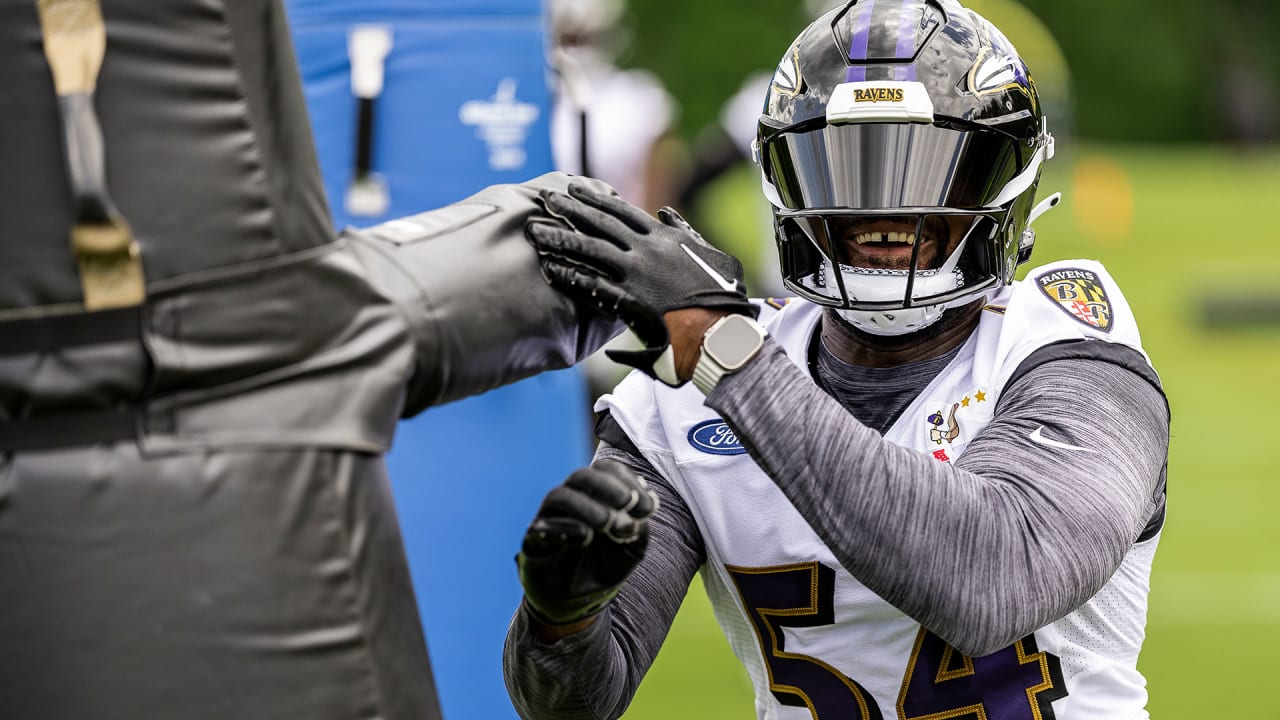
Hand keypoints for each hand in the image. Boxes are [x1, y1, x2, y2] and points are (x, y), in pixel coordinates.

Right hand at [517, 459, 658, 625]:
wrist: (579, 602)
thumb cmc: (605, 565)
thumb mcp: (632, 547)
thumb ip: (638, 528)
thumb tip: (639, 512)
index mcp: (595, 495)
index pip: (606, 471)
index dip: (627, 480)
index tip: (649, 505)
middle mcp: (570, 501)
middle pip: (581, 477)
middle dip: (607, 486)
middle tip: (628, 503)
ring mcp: (549, 519)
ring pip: (559, 496)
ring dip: (588, 506)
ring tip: (608, 523)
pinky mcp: (534, 542)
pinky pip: (541, 527)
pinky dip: (564, 528)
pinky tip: (585, 537)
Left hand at [526, 183, 756, 385]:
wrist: (722, 329)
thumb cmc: (722, 296)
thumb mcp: (711, 253)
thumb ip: (686, 232)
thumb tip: (667, 214)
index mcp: (666, 237)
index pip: (623, 211)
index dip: (596, 198)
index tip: (575, 189)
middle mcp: (647, 249)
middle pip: (600, 223)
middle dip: (569, 209)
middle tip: (545, 199)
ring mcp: (636, 274)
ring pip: (590, 249)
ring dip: (559, 238)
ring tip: (535, 230)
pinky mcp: (629, 300)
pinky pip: (592, 284)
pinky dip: (569, 275)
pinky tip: (549, 268)